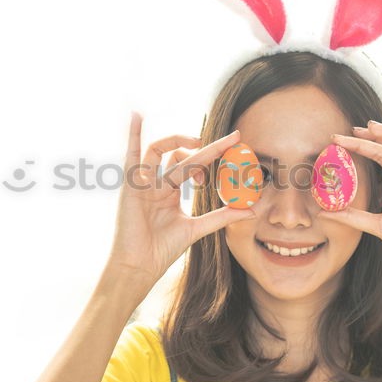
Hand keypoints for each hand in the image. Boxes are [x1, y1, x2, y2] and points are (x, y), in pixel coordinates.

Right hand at [105, 111, 256, 297]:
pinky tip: (137, 115)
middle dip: (203, 148)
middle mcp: (156, 182)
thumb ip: (222, 217)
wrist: (140, 266)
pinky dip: (133, 133)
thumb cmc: (162, 249)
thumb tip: (251, 210)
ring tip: (199, 143)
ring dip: (178, 141)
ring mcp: (143, 182)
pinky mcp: (131, 185)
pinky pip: (131, 155)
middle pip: (179, 154)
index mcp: (170, 192)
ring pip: (158, 150)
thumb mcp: (197, 229)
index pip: (193, 164)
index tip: (237, 142)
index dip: (214, 152)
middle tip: (226, 146)